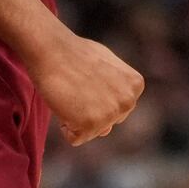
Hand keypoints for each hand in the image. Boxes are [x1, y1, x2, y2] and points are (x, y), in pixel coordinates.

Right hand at [24, 28, 144, 145]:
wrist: (52, 49)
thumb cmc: (75, 53)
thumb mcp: (108, 65)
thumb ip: (117, 86)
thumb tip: (111, 110)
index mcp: (135, 85)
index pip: (116, 109)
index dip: (96, 98)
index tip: (87, 80)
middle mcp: (128, 101)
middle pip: (106, 123)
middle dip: (89, 111)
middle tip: (77, 87)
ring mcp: (111, 114)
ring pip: (91, 132)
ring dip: (77, 118)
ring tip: (71, 92)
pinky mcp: (90, 125)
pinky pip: (75, 138)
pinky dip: (64, 125)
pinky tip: (64, 102)